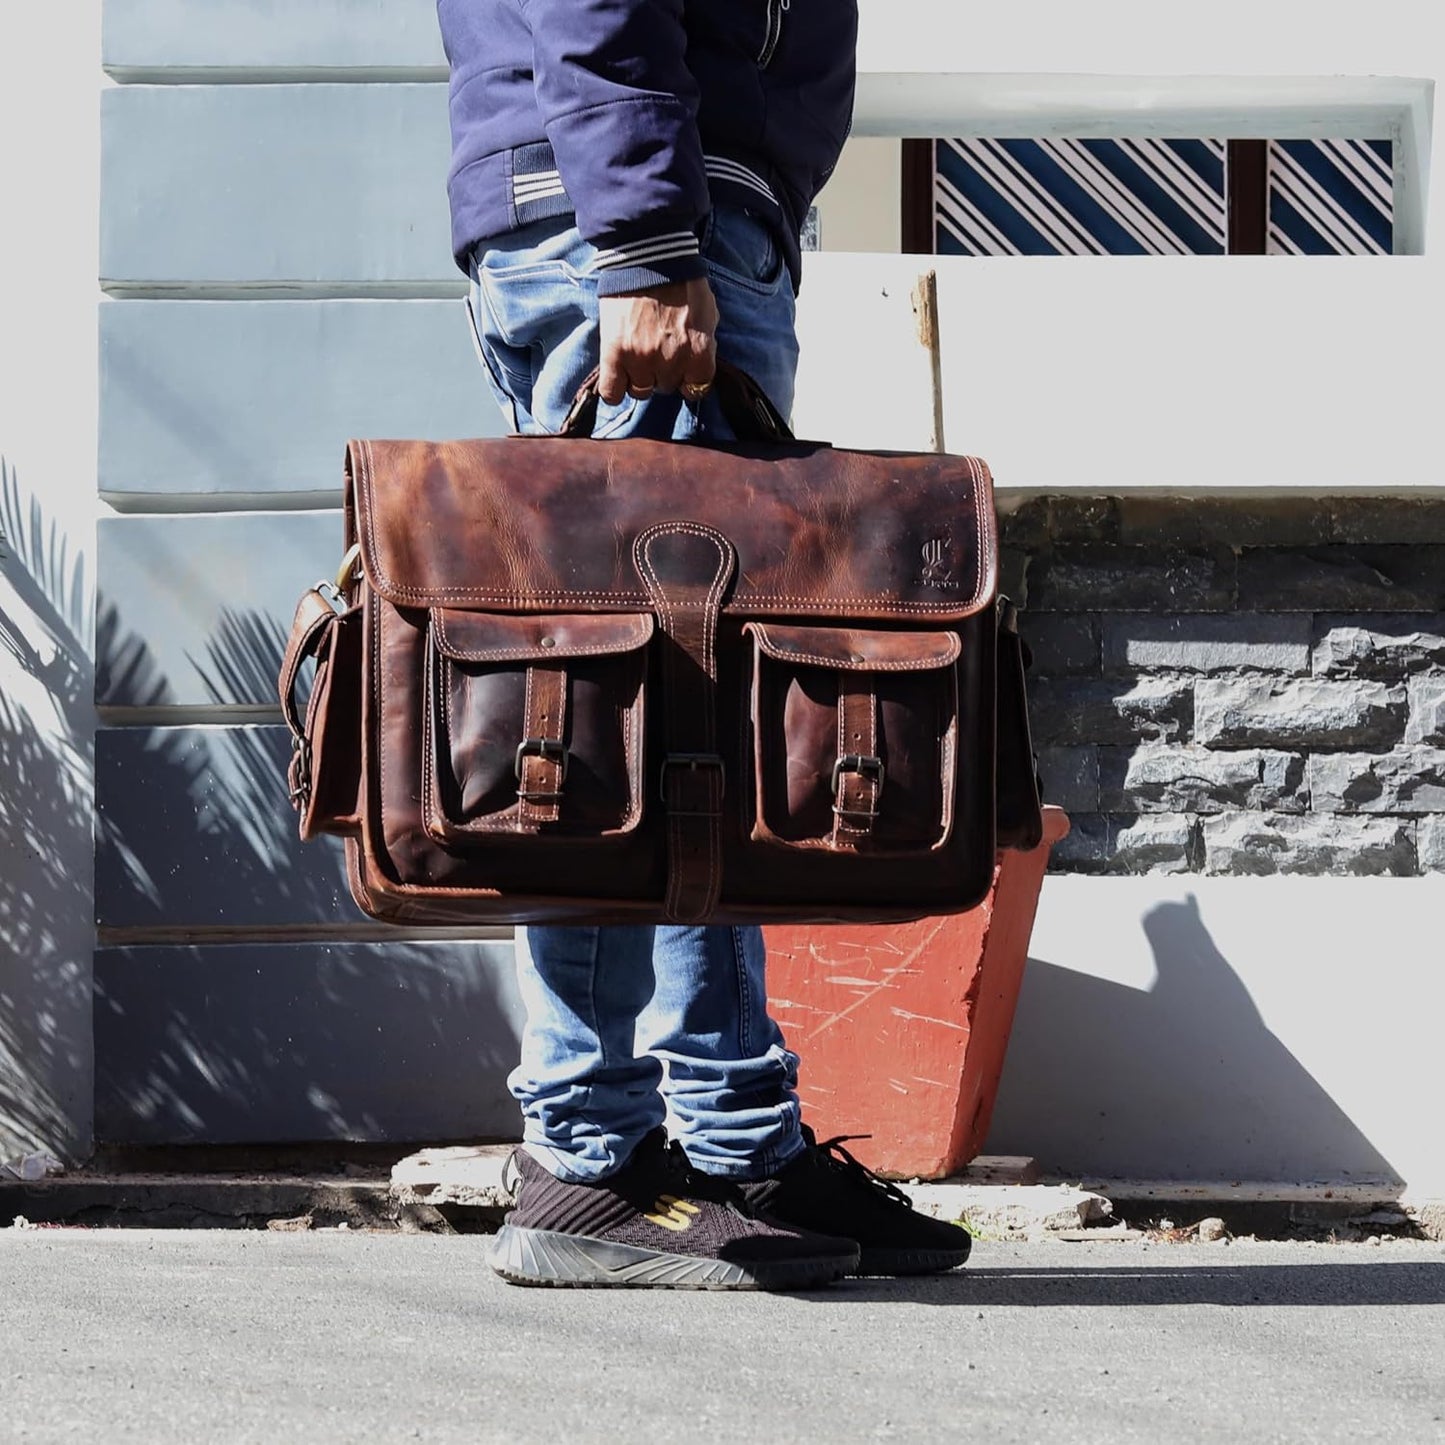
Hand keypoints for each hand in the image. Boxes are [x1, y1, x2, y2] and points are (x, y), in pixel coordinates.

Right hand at [598, 279, 718, 404]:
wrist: (646, 256)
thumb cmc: (681, 282)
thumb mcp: (708, 312)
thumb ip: (706, 343)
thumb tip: (698, 366)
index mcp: (698, 351)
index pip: (697, 388)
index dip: (689, 379)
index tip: (682, 369)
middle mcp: (671, 360)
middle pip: (666, 387)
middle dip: (663, 373)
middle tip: (657, 351)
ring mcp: (641, 359)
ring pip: (640, 391)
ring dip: (640, 378)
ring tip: (637, 357)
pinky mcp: (614, 355)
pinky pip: (612, 393)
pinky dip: (614, 391)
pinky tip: (618, 377)